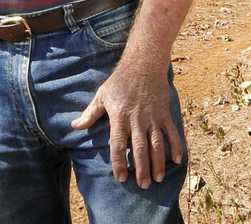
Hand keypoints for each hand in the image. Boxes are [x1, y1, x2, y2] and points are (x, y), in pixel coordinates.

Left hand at [70, 62, 183, 188]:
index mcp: (120, 117)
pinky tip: (176, 161)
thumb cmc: (120, 81)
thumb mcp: (101, 95)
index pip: (118, 145)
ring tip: (157, 179)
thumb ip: (90, 113)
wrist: (143, 64)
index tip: (120, 178)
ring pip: (156, 145)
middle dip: (141, 169)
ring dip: (158, 163)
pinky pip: (171, 133)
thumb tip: (74, 126)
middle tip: (142, 186)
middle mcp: (137, 120)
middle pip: (139, 149)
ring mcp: (153, 117)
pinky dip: (175, 146)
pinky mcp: (164, 113)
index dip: (119, 162)